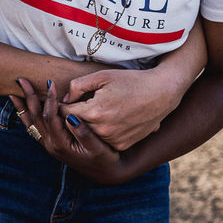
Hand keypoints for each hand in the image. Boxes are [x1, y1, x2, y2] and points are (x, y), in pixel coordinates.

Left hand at [13, 78, 134, 185]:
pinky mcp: (52, 144)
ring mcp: (49, 145)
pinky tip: (23, 109)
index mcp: (62, 144)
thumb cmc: (105, 158)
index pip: (50, 117)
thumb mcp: (98, 147)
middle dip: (29, 98)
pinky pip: (35, 129)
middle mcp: (52, 145)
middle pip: (36, 118)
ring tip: (13, 93)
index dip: (50, 99)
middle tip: (22, 81)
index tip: (50, 83)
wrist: (106, 173)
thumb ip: (83, 133)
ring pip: (32, 124)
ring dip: (23, 108)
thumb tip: (70, 117)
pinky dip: (27, 117)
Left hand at [60, 66, 184, 150]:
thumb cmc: (130, 81)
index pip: (64, 112)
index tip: (65, 99)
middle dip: (73, 116)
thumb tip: (64, 99)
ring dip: (87, 126)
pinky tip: (110, 120)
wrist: (161, 93)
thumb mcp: (101, 76)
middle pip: (75, 126)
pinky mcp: (122, 145)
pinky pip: (103, 141)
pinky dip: (102, 133)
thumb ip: (77, 86)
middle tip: (78, 105)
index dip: (62, 105)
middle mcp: (102, 130)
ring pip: (88, 135)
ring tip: (96, 111)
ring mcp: (113, 140)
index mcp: (94, 111)